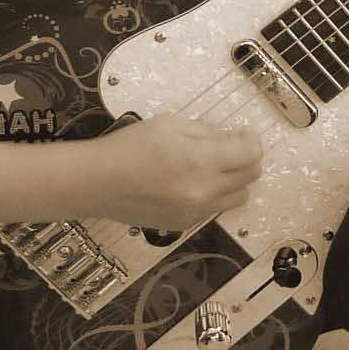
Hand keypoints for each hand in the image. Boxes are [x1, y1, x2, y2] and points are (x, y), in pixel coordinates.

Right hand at [94, 112, 262, 233]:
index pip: (251, 154)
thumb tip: (232, 138)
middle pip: (251, 176)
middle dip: (247, 158)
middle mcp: (204, 191)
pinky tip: (193, 183)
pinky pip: (215, 209)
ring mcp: (196, 212)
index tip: (241, 133)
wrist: (97, 183)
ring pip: (239, 197)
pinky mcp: (185, 225)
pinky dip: (214, 195)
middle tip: (231, 147)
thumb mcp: (171, 125)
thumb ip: (207, 132)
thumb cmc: (130, 146)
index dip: (251, 140)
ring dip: (235, 180)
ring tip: (214, 167)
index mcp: (201, 161)